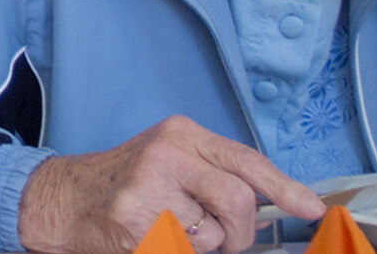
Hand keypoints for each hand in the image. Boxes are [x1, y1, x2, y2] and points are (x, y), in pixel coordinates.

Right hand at [16, 116, 323, 253]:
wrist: (64, 198)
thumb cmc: (125, 182)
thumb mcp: (168, 159)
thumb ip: (213, 172)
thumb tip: (271, 204)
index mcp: (181, 134)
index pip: (246, 160)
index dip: (285, 188)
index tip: (311, 209)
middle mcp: (166, 154)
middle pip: (239, 200)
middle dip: (239, 232)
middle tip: (220, 238)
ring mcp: (149, 188)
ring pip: (214, 235)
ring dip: (203, 246)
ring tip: (172, 231)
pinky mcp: (136, 224)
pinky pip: (186, 252)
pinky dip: (178, 252)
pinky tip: (153, 238)